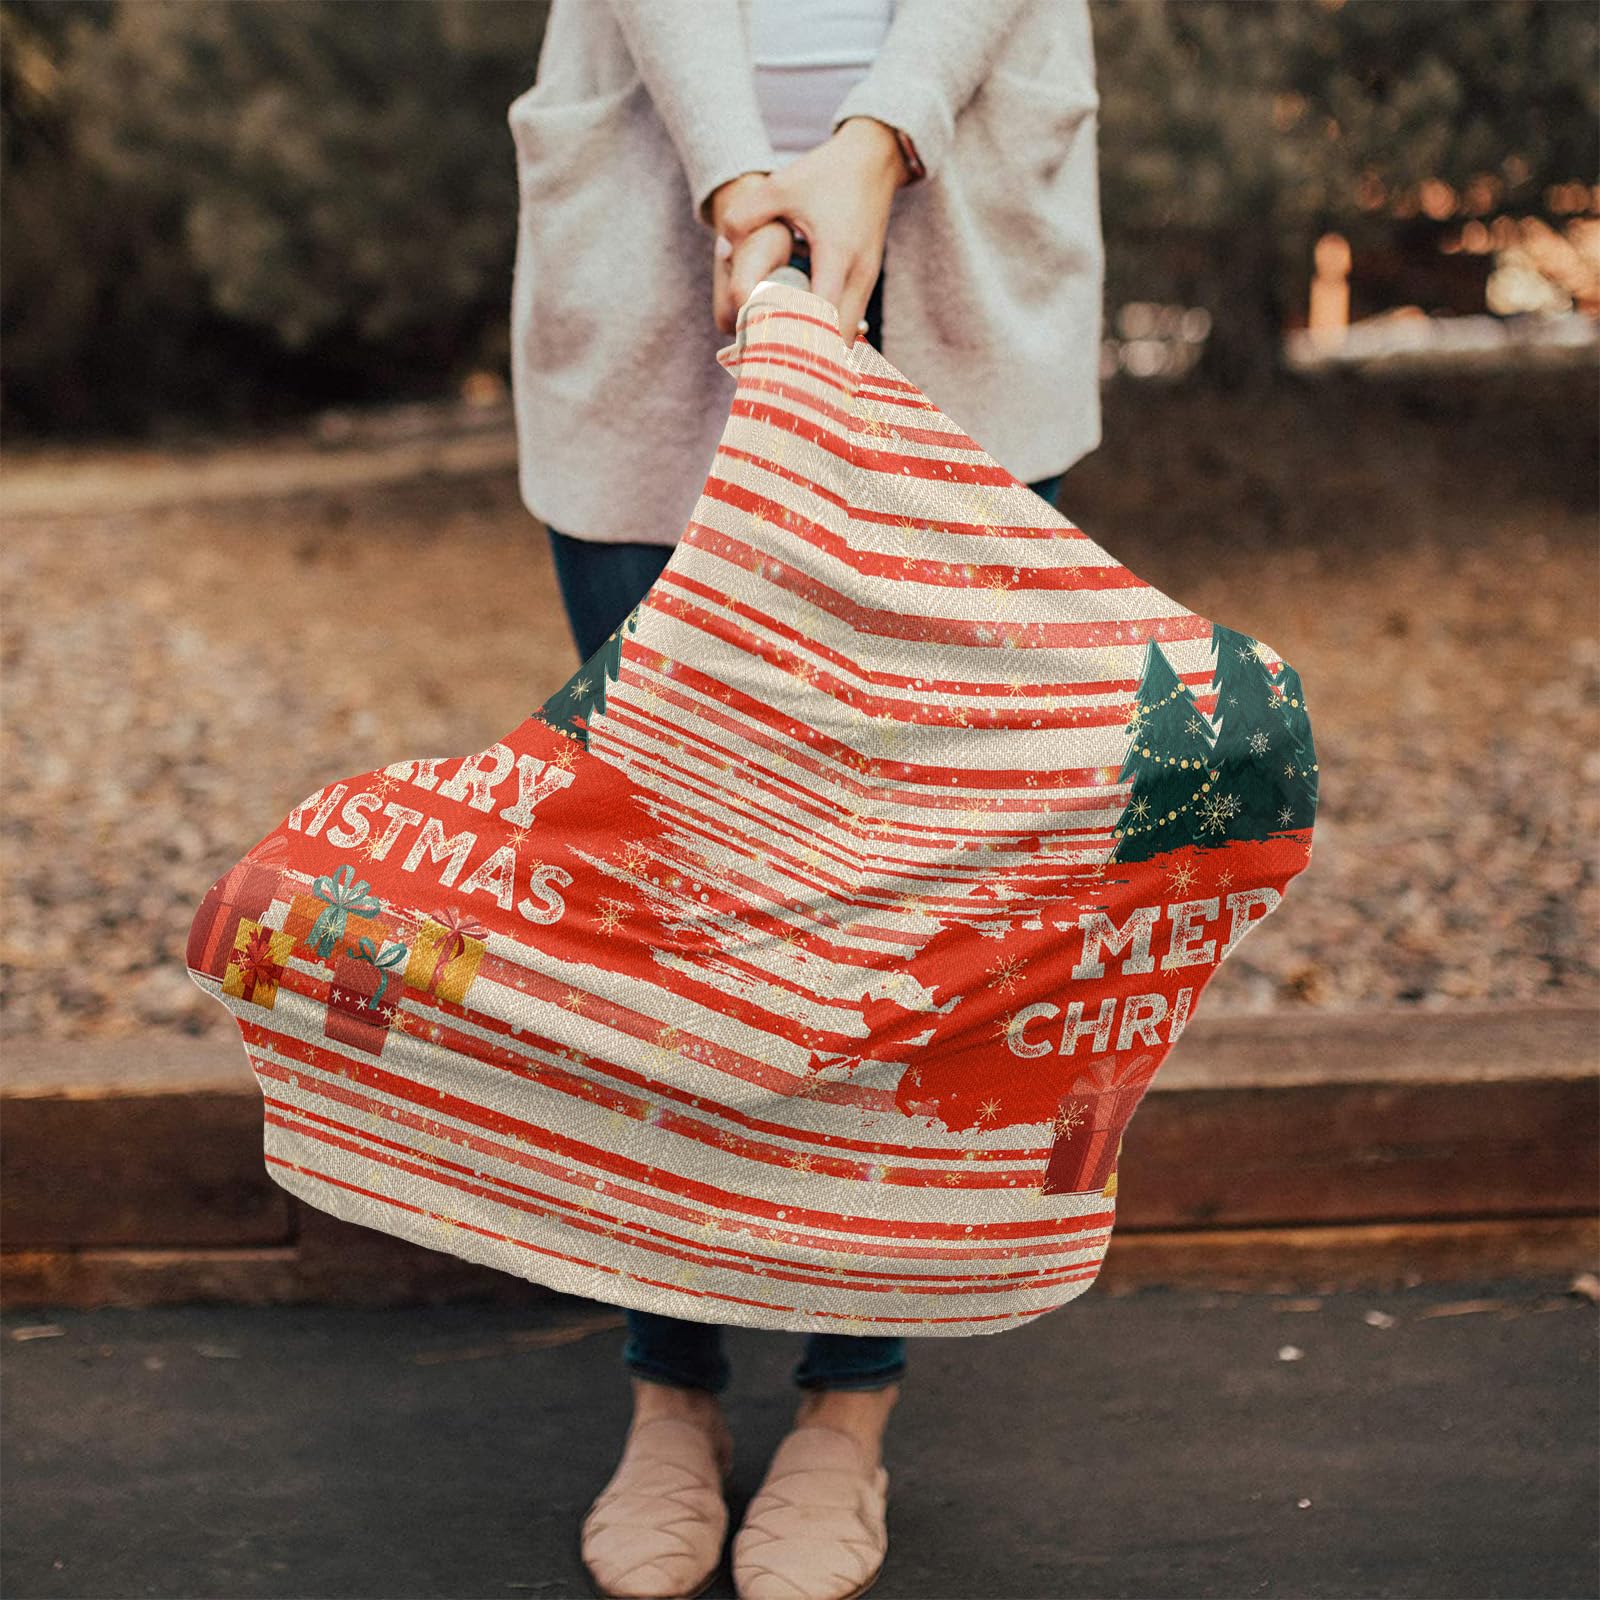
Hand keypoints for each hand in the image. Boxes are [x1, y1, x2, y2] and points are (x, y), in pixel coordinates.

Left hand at [710, 118, 907, 345]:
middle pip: (838, 340)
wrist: (874, 158)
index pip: (821, 317)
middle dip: (809, 358)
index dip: (796, 339)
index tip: (769, 353)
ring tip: (785, 357)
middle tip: (773, 365)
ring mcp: (867, 281)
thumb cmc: (827, 173)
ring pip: (846, 336)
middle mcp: (858, 275)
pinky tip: (802, 338)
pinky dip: (828, 335)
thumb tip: (722, 250)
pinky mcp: (867, 281)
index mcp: (837, 256)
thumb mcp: (781, 186)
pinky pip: (848, 322)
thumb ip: (745, 215)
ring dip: (820, 349)